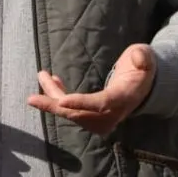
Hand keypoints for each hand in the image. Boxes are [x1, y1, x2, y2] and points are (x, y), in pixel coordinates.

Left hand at [27, 44, 155, 135]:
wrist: (143, 85)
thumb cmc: (142, 67)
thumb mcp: (146, 57)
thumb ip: (143, 57)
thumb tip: (139, 59)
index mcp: (123, 98)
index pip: (100, 105)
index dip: (81, 104)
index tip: (61, 102)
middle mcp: (111, 113)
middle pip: (79, 113)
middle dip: (54, 105)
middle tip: (31, 98)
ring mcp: (102, 119)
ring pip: (72, 112)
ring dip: (53, 98)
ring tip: (42, 75)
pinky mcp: (94, 117)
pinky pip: (73, 112)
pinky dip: (59, 100)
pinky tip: (52, 83)